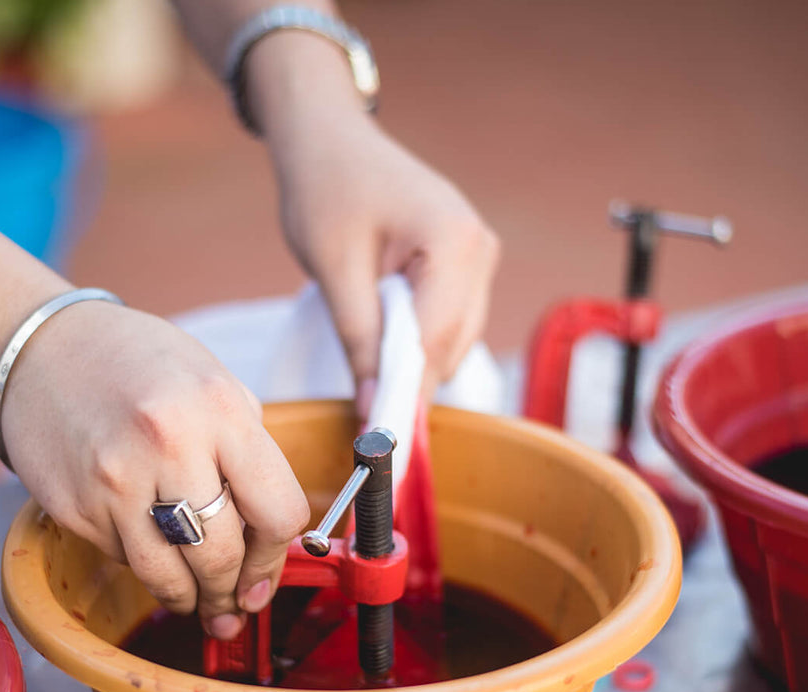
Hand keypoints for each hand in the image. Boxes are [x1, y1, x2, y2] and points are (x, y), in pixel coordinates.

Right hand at [0, 301, 309, 636]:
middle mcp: (169, 445)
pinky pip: (124, 559)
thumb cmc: (141, 365)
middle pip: (222, 557)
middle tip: (232, 607)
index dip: (276, 558)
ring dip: (190, 599)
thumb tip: (271, 537)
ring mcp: (115, 481)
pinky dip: (142, 562)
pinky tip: (145, 543)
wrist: (42, 349)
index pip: (278, 511)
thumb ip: (250, 454)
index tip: (266, 577)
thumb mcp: (216, 385)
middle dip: (231, 594)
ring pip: (169, 576)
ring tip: (198, 601)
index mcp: (219, 410)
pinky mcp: (74, 507)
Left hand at [268, 113, 499, 416]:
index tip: (376, 435)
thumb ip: (359, 338)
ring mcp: (480, 258)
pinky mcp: (467, 268)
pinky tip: (382, 330)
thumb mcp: (333, 269)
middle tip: (362, 406)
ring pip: (452, 342)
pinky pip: (448, 326)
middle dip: (408, 380)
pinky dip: (416, 342)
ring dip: (411, 361)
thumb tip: (372, 406)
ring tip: (365, 350)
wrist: (330, 140)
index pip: (435, 338)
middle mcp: (481, 250)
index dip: (405, 391)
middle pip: (451, 346)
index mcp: (455, 241)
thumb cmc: (326, 188)